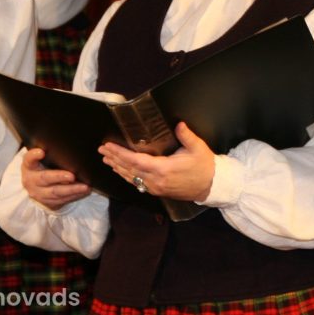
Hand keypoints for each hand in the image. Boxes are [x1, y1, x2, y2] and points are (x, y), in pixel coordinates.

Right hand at [21, 147, 90, 210]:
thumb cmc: (41, 166)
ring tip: (84, 186)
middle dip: (59, 177)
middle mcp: (31, 180)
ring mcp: (39, 193)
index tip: (41, 152)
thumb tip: (69, 145)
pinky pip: (62, 200)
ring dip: (71, 189)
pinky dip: (74, 195)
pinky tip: (84, 191)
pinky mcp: (47, 202)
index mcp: (28, 166)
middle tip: (72, 176)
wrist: (35, 186)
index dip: (34, 156)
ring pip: (56, 192)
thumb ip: (49, 153)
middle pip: (45, 178)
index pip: (28, 160)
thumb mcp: (39, 159)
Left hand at [99, 122, 214, 202]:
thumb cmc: (204, 166)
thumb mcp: (198, 148)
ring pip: (131, 178)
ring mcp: (156, 187)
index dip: (120, 154)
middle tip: (102, 150)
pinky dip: (126, 176)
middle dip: (114, 159)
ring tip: (106, 159)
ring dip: (117, 168)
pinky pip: (137, 183)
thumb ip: (187, 136)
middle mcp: (156, 180)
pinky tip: (120, 171)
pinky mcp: (157, 191)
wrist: (211, 186)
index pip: (136, 161)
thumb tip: (178, 124)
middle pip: (129, 170)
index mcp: (164, 169)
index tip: (109, 146)